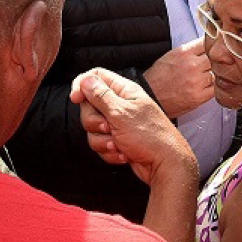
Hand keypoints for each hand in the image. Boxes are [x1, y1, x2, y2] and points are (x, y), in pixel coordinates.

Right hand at [71, 68, 196, 185]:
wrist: (165, 165)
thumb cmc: (149, 136)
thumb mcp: (121, 113)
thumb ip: (101, 96)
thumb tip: (85, 80)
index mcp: (124, 91)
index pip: (96, 77)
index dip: (82, 85)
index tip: (76, 99)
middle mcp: (121, 105)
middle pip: (89, 106)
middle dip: (93, 122)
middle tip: (108, 127)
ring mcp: (119, 124)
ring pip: (93, 130)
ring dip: (102, 141)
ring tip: (119, 144)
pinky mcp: (118, 141)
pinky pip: (101, 144)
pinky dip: (110, 152)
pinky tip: (124, 154)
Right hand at [142, 38, 213, 117]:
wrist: (149, 97)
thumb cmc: (158, 77)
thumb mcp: (171, 55)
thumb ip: (190, 50)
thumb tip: (207, 46)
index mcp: (184, 52)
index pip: (207, 42)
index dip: (212, 45)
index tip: (215, 47)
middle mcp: (192, 65)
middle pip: (216, 57)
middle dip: (215, 60)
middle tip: (211, 64)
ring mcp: (197, 81)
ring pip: (217, 72)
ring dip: (215, 73)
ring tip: (207, 76)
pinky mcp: (199, 97)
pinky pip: (215, 88)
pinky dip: (214, 86)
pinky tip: (207, 86)